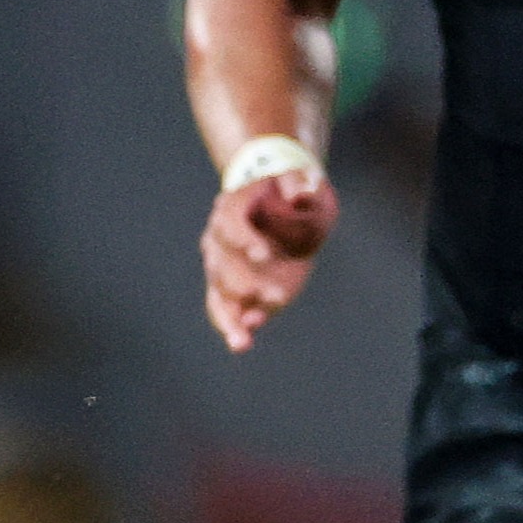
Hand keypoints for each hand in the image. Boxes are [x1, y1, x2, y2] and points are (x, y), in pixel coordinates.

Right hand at [202, 168, 336, 352]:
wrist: (276, 201)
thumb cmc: (285, 190)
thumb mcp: (298, 179)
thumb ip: (299, 184)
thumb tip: (303, 192)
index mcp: (232, 207)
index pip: (231, 225)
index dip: (244, 239)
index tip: (263, 254)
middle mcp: (219, 237)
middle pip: (221, 265)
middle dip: (245, 284)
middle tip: (276, 296)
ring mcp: (223, 265)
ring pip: (218, 293)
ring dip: (231, 317)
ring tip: (242, 341)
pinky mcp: (234, 288)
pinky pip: (224, 309)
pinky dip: (232, 326)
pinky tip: (242, 343)